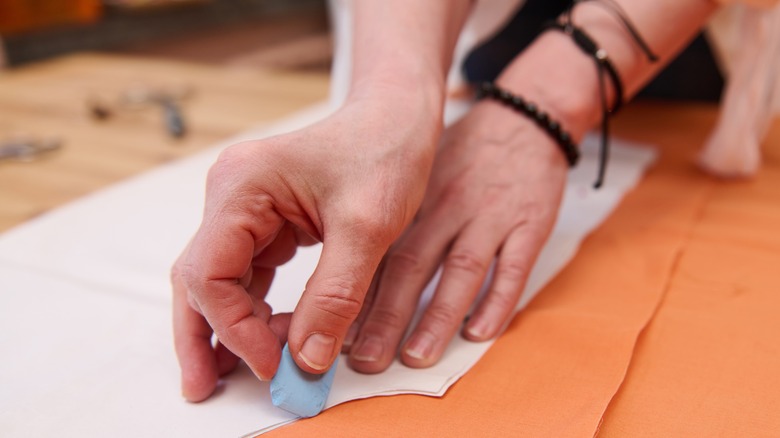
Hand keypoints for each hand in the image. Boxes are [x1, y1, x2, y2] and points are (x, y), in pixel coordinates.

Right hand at [171, 99, 439, 400]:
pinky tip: (271, 339)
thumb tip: (306, 361)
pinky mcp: (266, 221)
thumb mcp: (367, 228)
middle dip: (202, 336)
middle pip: (198, 278)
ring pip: (220, 280)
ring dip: (230, 328)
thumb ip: (334, 297)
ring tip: (241, 375)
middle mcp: (231, 196)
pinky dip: (256, 310)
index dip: (234, 328)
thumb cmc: (384, 153)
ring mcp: (246, 209)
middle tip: (204, 389)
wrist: (398, 119)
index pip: (210, 272)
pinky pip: (249, 274)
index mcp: (242, 186)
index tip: (274, 365)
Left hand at [345, 100, 568, 372]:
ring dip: (437, 316)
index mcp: (412, 198)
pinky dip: (498, 301)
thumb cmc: (462, 155)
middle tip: (364, 360)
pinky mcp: (529, 223)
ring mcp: (489, 216)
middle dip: (385, 317)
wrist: (523, 118)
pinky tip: (480, 333)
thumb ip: (393, 221)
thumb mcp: (418, 173)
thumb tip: (355, 277)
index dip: (356, 297)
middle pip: (410, 266)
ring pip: (459, 272)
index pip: (378, 252)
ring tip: (415, 357)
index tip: (336, 335)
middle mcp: (445, 208)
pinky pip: (514, 267)